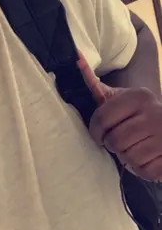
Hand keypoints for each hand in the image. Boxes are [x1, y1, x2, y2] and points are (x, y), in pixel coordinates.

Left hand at [77, 53, 161, 181]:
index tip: (98, 134)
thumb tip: (76, 58)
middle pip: (115, 141)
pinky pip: (144, 171)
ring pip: (129, 158)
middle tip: (120, 140)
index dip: (95, 131)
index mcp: (138, 98)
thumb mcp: (118, 96)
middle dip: (113, 144)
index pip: (102, 118)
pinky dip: (140, 169)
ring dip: (127, 157)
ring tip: (134, 146)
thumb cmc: (135, 112)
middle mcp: (154, 114)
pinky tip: (145, 156)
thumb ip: (94, 83)